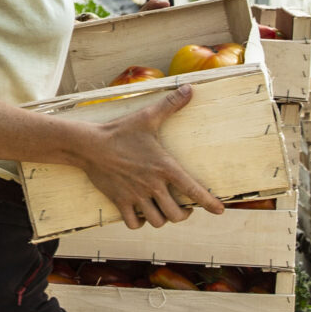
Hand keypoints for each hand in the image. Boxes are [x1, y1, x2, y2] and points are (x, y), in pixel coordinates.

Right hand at [75, 83, 226, 228]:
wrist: (90, 145)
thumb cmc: (121, 131)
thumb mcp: (147, 117)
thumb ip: (171, 105)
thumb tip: (189, 88)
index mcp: (165, 167)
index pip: (193, 190)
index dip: (209, 203)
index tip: (220, 210)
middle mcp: (153, 185)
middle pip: (177, 215)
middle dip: (184, 214)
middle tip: (184, 208)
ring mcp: (136, 195)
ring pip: (158, 221)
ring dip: (163, 219)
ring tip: (164, 211)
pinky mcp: (120, 201)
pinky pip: (134, 223)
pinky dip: (140, 222)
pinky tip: (142, 214)